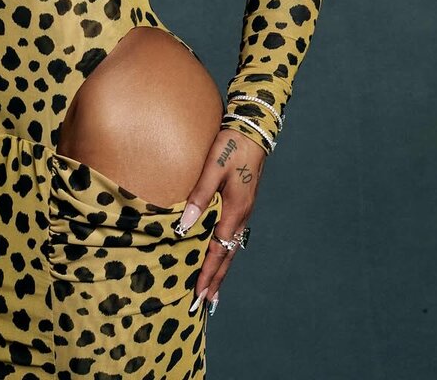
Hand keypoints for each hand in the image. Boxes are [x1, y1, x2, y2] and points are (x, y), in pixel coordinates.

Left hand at [180, 128, 266, 314]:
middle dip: (216, 281)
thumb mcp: (213, 168)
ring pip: (231, 248)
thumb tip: (184, 223)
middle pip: (228, 256)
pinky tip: (220, 257)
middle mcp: (241, 216)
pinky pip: (233, 237)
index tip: (198, 293)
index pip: (218, 250)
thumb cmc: (231, 146)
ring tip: (213, 291)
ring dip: (222, 270)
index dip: (208, 273)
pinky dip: (225, 253)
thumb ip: (199, 195)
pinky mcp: (242, 205)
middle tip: (205, 305)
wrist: (252, 132)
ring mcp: (244, 211)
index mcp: (234, 210)